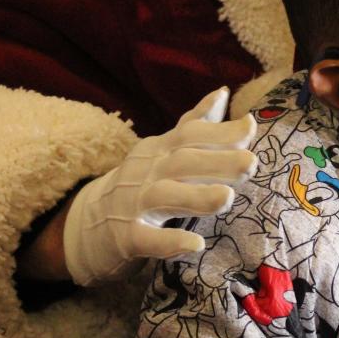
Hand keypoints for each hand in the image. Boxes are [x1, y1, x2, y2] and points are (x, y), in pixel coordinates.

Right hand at [63, 87, 256, 285]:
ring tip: (228, 198)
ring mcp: (133, 204)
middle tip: (251, 163)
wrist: (87, 225)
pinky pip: (148, 239)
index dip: (220, 131)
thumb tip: (224, 92)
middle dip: (218, 161)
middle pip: (182, 162)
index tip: (250, 127)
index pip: (190, 135)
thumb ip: (195, 124)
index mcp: (160, 149)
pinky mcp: (126, 237)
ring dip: (197, 196)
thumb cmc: (139, 183)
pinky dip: (170, 242)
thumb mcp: (163, 150)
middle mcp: (147, 171)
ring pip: (165, 197)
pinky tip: (196, 245)